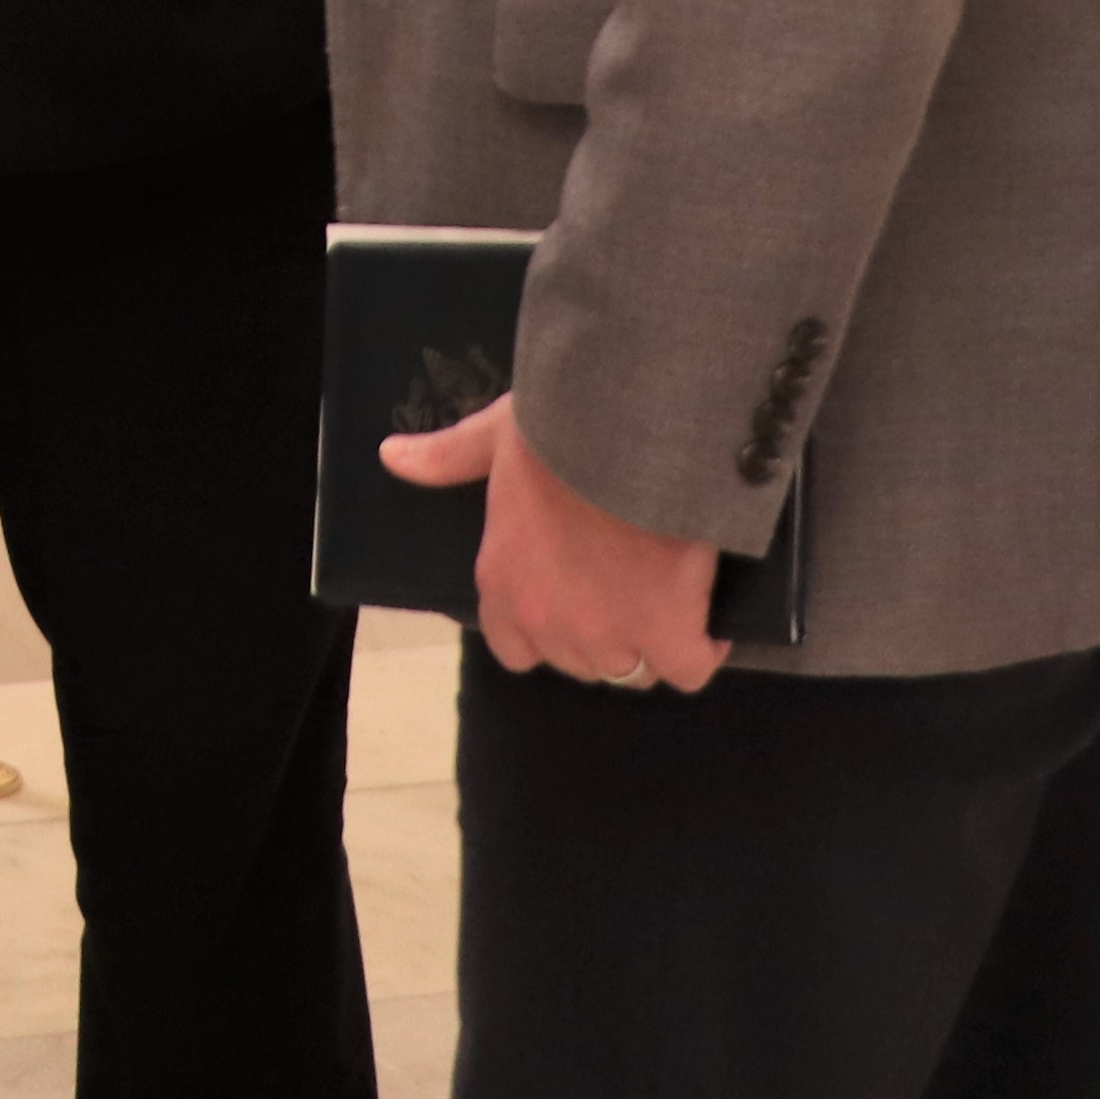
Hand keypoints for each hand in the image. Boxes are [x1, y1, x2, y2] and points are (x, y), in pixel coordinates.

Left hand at [379, 391, 723, 693]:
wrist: (630, 429)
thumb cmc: (560, 428)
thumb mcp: (493, 436)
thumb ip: (448, 456)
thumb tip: (391, 456)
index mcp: (503, 582)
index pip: (515, 649)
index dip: (547, 630)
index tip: (575, 598)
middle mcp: (549, 621)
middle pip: (582, 661)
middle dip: (603, 634)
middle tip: (628, 588)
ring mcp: (608, 634)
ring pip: (633, 670)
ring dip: (651, 645)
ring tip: (669, 600)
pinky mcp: (667, 632)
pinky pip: (687, 669)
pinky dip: (702, 649)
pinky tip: (707, 621)